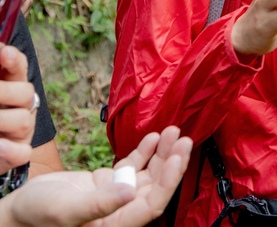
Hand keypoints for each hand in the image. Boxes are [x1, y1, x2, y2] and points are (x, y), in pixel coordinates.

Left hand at [0, 45, 35, 172]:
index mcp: (12, 87)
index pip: (18, 68)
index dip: (13, 60)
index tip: (4, 53)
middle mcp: (22, 107)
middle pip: (26, 92)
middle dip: (3, 91)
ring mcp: (22, 131)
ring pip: (23, 121)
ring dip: (1, 119)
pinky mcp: (18, 154)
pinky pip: (22, 153)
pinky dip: (10, 150)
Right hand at [6, 126, 192, 226]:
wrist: (21, 208)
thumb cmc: (39, 214)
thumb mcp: (67, 209)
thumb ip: (100, 203)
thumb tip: (130, 191)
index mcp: (116, 224)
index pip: (152, 204)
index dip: (168, 182)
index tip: (178, 157)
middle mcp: (121, 211)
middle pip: (155, 186)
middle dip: (171, 162)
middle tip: (183, 137)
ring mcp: (116, 195)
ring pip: (148, 174)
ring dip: (162, 153)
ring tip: (172, 131)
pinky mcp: (109, 182)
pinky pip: (133, 166)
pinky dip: (145, 152)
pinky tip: (154, 137)